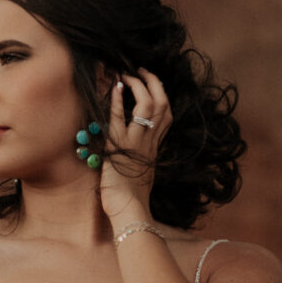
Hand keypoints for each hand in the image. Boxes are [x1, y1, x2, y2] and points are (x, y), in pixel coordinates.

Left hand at [100, 69, 170, 220]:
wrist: (130, 211)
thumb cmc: (134, 200)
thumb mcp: (143, 175)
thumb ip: (143, 161)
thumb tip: (139, 157)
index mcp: (155, 148)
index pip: (166, 115)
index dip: (161, 95)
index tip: (152, 85)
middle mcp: (149, 142)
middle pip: (161, 103)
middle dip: (152, 82)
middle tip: (140, 70)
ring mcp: (136, 142)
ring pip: (147, 105)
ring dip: (136, 85)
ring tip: (126, 75)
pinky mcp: (119, 146)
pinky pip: (120, 117)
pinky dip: (118, 100)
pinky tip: (115, 87)